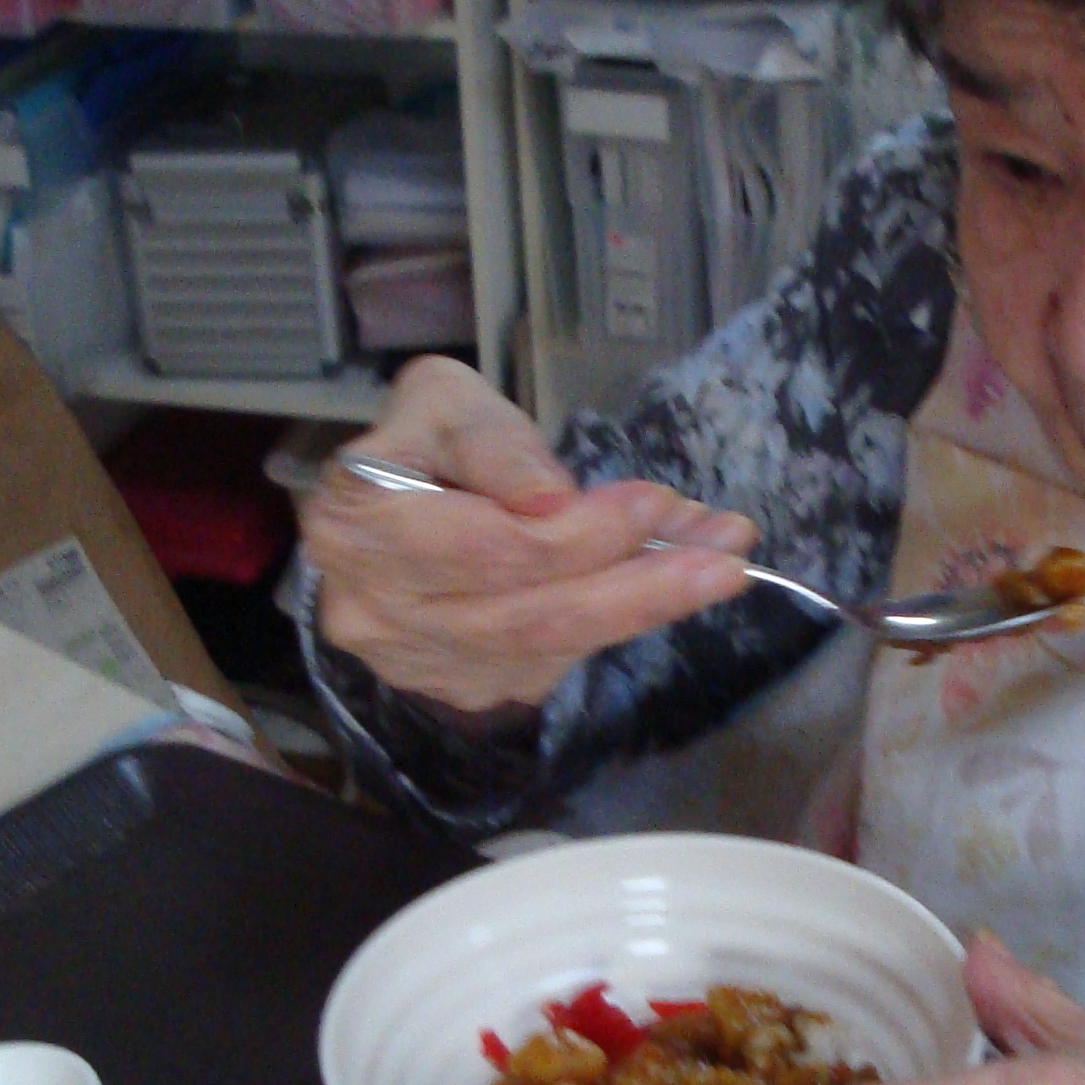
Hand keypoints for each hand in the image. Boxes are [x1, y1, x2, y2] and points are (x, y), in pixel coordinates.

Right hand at [296, 357, 755, 713]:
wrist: (381, 509)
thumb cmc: (420, 441)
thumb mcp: (446, 400)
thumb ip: (493, 444)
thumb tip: (550, 501)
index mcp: (358, 525)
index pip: (485, 546)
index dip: (578, 534)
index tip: (658, 503)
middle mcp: (376, 611)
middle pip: (526, 614)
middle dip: (637, 585)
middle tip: (726, 558)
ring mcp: (419, 662)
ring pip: (550, 648)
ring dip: (646, 606)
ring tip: (720, 564)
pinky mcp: (464, 685)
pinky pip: (555, 662)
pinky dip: (619, 620)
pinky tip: (670, 581)